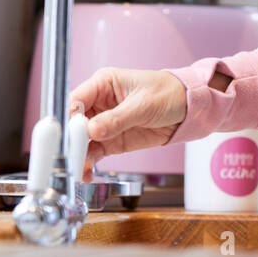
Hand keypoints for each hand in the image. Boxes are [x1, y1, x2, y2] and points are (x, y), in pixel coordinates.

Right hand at [67, 68, 187, 180]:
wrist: (188, 110)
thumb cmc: (168, 94)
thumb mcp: (144, 104)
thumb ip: (117, 119)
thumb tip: (92, 131)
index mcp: (104, 84)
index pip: (77, 99)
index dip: (70, 117)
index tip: (70, 134)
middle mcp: (99, 103)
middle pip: (75, 123)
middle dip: (71, 140)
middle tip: (72, 155)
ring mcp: (104, 123)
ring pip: (82, 140)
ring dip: (78, 155)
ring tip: (78, 168)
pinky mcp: (112, 140)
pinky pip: (94, 152)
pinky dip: (89, 163)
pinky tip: (86, 172)